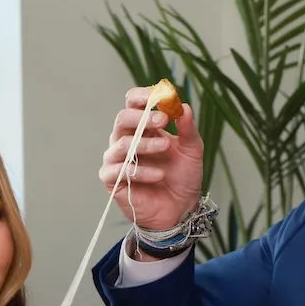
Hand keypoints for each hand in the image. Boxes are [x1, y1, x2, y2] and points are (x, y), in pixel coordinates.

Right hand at [100, 85, 203, 233]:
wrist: (180, 210)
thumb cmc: (182, 177)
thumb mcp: (192, 151)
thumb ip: (188, 129)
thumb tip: (184, 107)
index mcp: (143, 127)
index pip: (133, 102)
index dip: (144, 96)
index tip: (161, 95)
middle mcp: (126, 139)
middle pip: (122, 118)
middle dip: (143, 117)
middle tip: (163, 119)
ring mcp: (117, 159)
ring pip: (122, 143)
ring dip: (145, 143)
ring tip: (166, 147)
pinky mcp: (112, 179)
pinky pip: (120, 170)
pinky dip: (141, 171)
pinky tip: (159, 175)